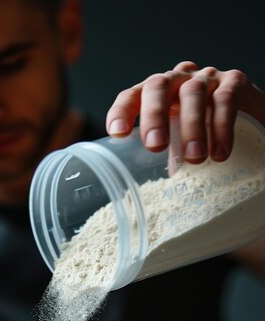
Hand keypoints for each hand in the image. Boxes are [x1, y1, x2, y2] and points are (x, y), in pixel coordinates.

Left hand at [106, 60, 264, 162]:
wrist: (251, 119)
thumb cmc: (206, 134)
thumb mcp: (180, 144)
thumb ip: (165, 158)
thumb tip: (146, 193)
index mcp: (158, 96)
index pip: (133, 95)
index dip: (123, 110)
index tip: (118, 132)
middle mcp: (179, 80)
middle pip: (158, 86)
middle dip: (154, 116)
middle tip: (156, 147)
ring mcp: (207, 78)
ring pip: (192, 93)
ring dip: (191, 126)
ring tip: (194, 159)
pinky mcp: (235, 82)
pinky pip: (225, 99)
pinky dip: (221, 127)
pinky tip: (219, 153)